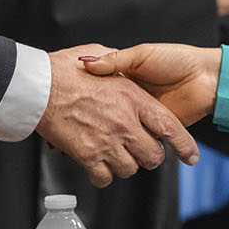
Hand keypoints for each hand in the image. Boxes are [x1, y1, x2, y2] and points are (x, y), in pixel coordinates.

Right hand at [39, 47, 199, 186]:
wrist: (38, 83)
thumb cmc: (65, 67)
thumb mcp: (98, 52)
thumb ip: (115, 60)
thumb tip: (119, 67)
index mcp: (133, 97)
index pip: (168, 127)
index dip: (182, 145)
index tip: (190, 157)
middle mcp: (125, 121)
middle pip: (152, 155)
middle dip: (148, 156)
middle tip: (139, 150)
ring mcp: (108, 140)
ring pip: (130, 168)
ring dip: (125, 165)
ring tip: (114, 153)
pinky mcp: (88, 155)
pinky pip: (104, 176)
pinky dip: (102, 174)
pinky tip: (98, 165)